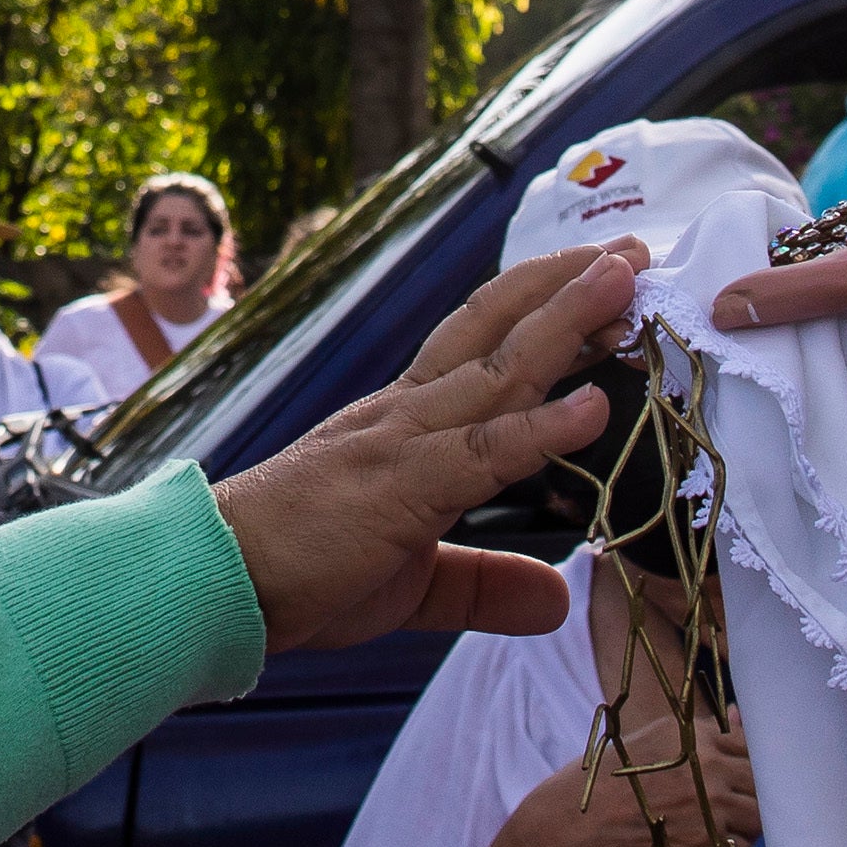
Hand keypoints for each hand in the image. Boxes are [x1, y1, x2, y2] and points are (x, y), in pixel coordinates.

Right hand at [214, 248, 641, 650]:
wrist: (212, 582)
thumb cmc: (299, 573)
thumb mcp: (411, 587)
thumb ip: (483, 585)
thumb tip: (557, 600)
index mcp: (405, 425)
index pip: (481, 347)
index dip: (543, 309)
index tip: (602, 280)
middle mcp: (407, 415)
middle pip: (496, 329)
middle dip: (566, 286)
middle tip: (635, 246)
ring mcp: (403, 443)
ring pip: (499, 370)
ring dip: (567, 322)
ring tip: (623, 279)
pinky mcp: (401, 488)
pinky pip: (482, 452)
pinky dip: (541, 426)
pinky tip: (594, 405)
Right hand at [482, 711, 764, 846]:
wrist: (571, 838)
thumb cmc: (598, 789)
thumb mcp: (644, 744)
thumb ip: (697, 733)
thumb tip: (740, 716)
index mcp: (691, 735)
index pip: (749, 742)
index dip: (746, 763)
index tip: (735, 779)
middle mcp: (708, 765)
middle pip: (762, 779)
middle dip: (750, 796)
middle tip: (723, 812)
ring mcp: (713, 805)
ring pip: (759, 816)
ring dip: (743, 828)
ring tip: (712, 833)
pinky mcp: (711, 844)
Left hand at [709, 203, 846, 381]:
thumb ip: (804, 292)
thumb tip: (721, 309)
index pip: (809, 362)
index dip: (764, 338)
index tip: (717, 316)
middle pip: (823, 338)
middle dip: (782, 315)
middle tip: (729, 289)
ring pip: (843, 312)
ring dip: (810, 292)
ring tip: (763, 267)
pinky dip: (839, 276)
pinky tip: (817, 252)